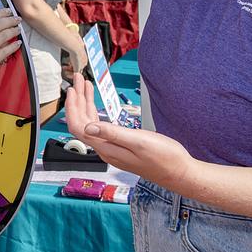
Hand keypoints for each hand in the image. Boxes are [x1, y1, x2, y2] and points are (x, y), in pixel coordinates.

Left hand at [64, 74, 198, 190]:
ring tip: (86, 86)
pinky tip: (98, 104)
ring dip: (86, 104)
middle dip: (78, 100)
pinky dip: (97, 112)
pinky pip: (101, 127)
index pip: (79, 127)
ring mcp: (113, 148)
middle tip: (79, 80)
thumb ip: (113, 134)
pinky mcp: (120, 146)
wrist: (179, 172)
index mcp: (107, 148)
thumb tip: (88, 127)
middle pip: (82, 123)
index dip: (72, 107)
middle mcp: (106, 149)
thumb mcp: (138, 141)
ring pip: (91, 124)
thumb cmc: (164, 158)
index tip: (73, 89)